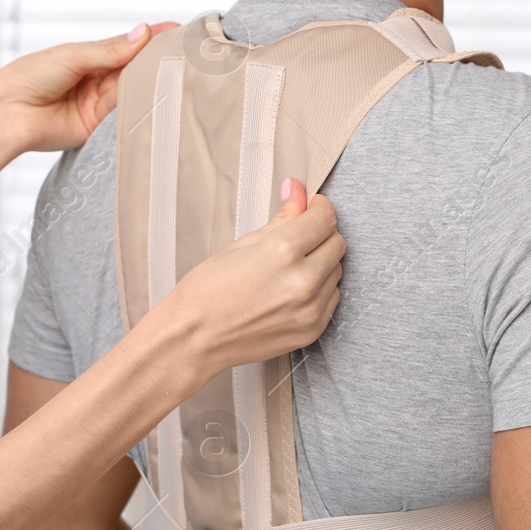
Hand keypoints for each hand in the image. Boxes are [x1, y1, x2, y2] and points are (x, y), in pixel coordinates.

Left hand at [0, 22, 178, 153]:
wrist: (6, 114)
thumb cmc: (28, 78)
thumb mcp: (73, 56)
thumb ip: (110, 50)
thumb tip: (144, 32)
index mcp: (88, 58)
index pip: (127, 46)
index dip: (151, 38)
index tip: (178, 30)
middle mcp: (95, 80)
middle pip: (133, 69)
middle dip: (156, 59)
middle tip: (183, 50)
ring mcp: (97, 104)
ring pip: (130, 89)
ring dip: (149, 80)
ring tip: (173, 68)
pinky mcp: (96, 127)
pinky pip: (121, 113)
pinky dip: (136, 102)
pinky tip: (153, 92)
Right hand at [163, 179, 343, 375]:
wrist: (193, 339)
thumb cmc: (206, 292)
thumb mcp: (241, 246)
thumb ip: (280, 219)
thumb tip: (297, 190)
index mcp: (282, 253)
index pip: (324, 218)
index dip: (318, 207)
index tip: (310, 208)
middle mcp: (302, 282)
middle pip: (337, 243)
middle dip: (321, 234)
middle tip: (297, 237)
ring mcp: (310, 309)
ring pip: (337, 271)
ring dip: (321, 262)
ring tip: (289, 268)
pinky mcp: (312, 330)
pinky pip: (331, 298)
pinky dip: (319, 289)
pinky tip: (292, 289)